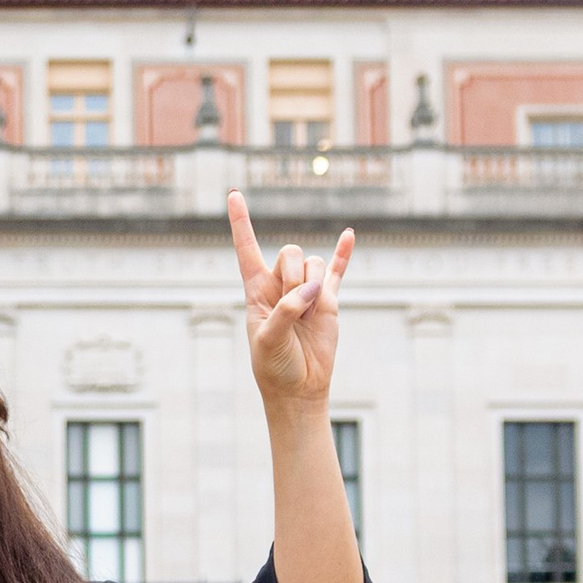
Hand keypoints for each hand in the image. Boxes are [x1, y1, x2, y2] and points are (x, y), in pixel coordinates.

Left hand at [229, 197, 353, 408]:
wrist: (299, 387)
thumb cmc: (274, 365)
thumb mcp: (268, 339)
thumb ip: (286, 310)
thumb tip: (312, 289)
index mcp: (256, 289)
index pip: (246, 248)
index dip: (240, 222)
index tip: (232, 194)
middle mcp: (280, 284)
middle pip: (291, 252)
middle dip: (295, 275)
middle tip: (295, 306)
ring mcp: (307, 290)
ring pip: (315, 263)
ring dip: (314, 285)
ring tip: (309, 315)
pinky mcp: (329, 300)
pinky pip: (338, 270)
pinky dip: (344, 252)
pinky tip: (349, 234)